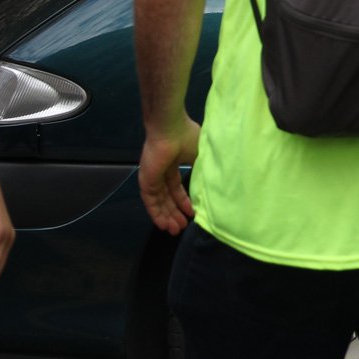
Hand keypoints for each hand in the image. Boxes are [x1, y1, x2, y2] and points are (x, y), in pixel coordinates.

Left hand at [138, 116, 201, 234]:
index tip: (192, 213)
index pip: (176, 187)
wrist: (170, 127)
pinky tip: (163, 225)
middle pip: (167, 198)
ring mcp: (152, 176)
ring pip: (158, 202)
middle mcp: (161, 172)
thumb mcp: (201, 155)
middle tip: (182, 227)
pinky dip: (156, 214)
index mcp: (173, 163)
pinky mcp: (146, 180)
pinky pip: (151, 202)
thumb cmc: (187, 137)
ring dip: (166, 216)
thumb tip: (212, 185)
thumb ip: (203, 171)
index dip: (183, 201)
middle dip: (174, 213)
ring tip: (175, 231)